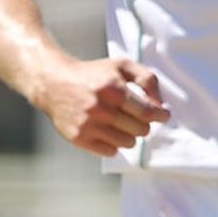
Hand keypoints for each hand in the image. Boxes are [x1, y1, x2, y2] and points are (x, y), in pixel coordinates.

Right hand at [39, 55, 167, 153]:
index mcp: (112, 88)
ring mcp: (88, 125)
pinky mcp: (79, 138)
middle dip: (143, 124)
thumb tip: (160, 103)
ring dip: (129, 134)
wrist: (54, 83)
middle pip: (140, 130)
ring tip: (119, 122)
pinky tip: (105, 129)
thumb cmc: (92, 74)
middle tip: (136, 116)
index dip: (160, 115)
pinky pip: (111, 151)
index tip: (163, 115)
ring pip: (128, 143)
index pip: (147, 112)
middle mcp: (100, 108)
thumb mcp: (120, 65)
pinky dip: (113, 143)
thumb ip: (146, 79)